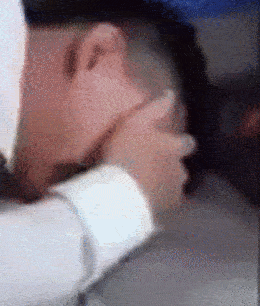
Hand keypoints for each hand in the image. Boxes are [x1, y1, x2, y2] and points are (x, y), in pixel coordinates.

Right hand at [102, 91, 196, 213]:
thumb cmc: (125, 153)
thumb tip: (171, 94)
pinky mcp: (166, 212)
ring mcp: (174, 193)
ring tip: (143, 188)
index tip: (167, 145)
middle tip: (148, 168)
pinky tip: (142, 203)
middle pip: (179, 168)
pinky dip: (156, 204)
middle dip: (169, 168)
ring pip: (172, 187)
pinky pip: (164, 206)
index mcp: (174, 148)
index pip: (187, 143)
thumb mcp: (134, 123)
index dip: (179, 143)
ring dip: (162, 186)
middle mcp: (180, 170)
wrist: (118, 193)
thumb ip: (153, 109)